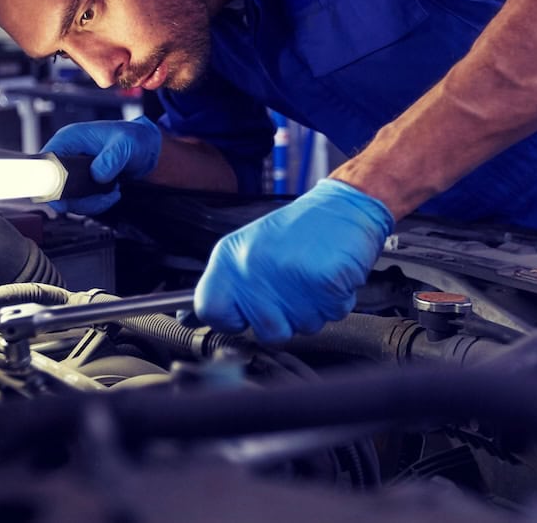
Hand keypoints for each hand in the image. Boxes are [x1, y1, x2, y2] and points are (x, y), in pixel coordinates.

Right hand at [40, 116, 161, 214]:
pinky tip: (112, 194)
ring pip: (68, 198)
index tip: (62, 200)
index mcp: (69, 139)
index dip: (48, 183)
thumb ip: (112, 158)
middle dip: (76, 199)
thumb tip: (98, 174)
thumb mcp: (125, 144)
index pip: (46, 163)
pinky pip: (80, 201)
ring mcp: (74, 170)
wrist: (146, 148)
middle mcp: (67, 155)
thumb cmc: (133, 137)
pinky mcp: (82, 183)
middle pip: (54, 186)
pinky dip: (96, 204)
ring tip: (112, 193)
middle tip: (99, 198)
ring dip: (90, 203)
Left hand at [195, 179, 394, 342]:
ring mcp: (289, 275)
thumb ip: (224, 285)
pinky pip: (332, 315)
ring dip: (314, 309)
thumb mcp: (248, 249)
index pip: (209, 310)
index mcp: (230, 257)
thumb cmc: (299, 229)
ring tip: (312, 276)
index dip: (230, 319)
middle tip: (293, 287)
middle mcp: (254, 266)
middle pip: (266, 332)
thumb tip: (191, 318)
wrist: (345, 205)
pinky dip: (337, 301)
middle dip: (286, 318)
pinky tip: (330, 275)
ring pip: (303, 328)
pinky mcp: (324, 281)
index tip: (244, 312)